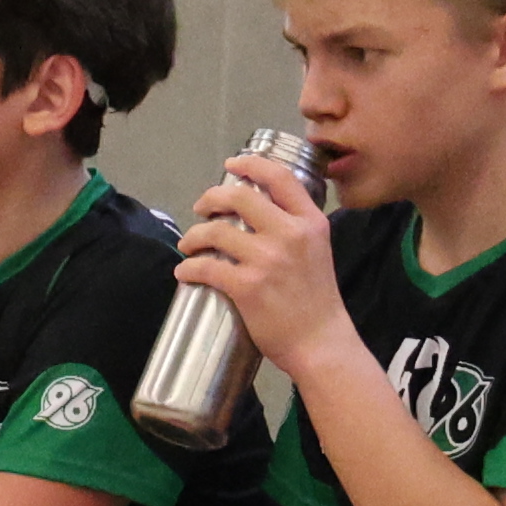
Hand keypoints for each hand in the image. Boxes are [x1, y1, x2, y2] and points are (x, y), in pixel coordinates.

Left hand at [176, 142, 353, 384]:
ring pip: (215, 231)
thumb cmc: (317, 301)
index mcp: (311, 222)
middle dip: (211, 198)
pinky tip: (184, 272)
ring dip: (193, 236)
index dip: (251, 164)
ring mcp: (268, 259)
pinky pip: (206, 267)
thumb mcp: (318, 250)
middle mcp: (291, 234)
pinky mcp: (248, 286)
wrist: (321, 342)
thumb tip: (258, 211)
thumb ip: (295, 228)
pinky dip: (188, 268)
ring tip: (188, 245)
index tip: (231, 164)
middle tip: (200, 208)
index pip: (280, 177)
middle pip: (239, 196)